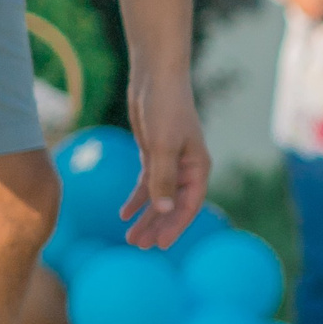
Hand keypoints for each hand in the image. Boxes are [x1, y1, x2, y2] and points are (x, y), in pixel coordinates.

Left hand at [120, 70, 210, 247]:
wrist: (156, 77)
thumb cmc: (166, 108)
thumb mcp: (163, 145)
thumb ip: (163, 178)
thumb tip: (164, 209)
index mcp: (198, 166)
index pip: (190, 204)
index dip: (176, 225)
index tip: (161, 244)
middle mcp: (186, 167)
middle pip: (174, 205)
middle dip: (158, 226)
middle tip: (140, 246)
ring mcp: (170, 161)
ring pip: (158, 197)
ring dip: (146, 217)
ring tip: (130, 237)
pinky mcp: (154, 153)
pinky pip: (147, 183)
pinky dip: (137, 198)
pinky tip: (124, 213)